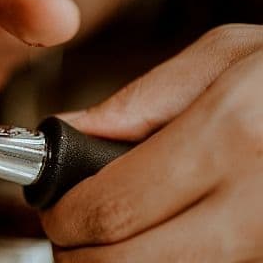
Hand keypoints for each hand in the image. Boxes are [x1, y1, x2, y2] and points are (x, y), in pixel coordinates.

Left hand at [42, 24, 262, 261]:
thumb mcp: (228, 57)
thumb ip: (140, 101)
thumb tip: (69, 134)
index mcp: (231, 135)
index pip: (110, 207)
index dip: (66, 219)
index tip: (57, 212)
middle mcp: (257, 203)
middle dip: (81, 257)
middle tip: (73, 240)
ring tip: (115, 243)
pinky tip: (166, 247)